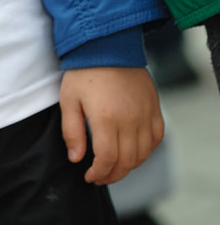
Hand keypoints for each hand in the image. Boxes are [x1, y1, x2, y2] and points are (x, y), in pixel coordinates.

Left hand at [60, 65, 163, 184]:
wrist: (108, 47)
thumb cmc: (84, 73)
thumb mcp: (68, 100)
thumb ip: (72, 131)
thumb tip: (76, 158)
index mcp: (107, 119)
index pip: (108, 158)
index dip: (99, 173)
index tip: (89, 177)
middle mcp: (131, 120)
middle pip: (127, 161)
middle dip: (112, 175)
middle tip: (99, 177)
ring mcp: (146, 115)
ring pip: (143, 153)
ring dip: (129, 166)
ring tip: (113, 168)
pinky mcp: (155, 109)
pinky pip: (156, 139)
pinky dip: (146, 151)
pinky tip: (133, 153)